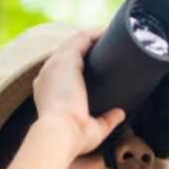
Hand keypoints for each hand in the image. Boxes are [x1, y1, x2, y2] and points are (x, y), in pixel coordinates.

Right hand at [32, 27, 125, 158]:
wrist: (60, 133)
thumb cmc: (72, 137)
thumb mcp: (92, 129)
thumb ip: (106, 120)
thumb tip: (120, 113)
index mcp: (48, 91)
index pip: (61, 70)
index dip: (77, 62)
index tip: (95, 60)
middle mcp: (48, 75)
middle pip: (67, 51)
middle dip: (85, 45)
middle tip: (106, 44)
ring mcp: (55, 66)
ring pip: (73, 42)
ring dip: (91, 36)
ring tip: (109, 34)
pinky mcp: (66, 60)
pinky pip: (81, 39)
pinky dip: (93, 33)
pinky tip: (107, 31)